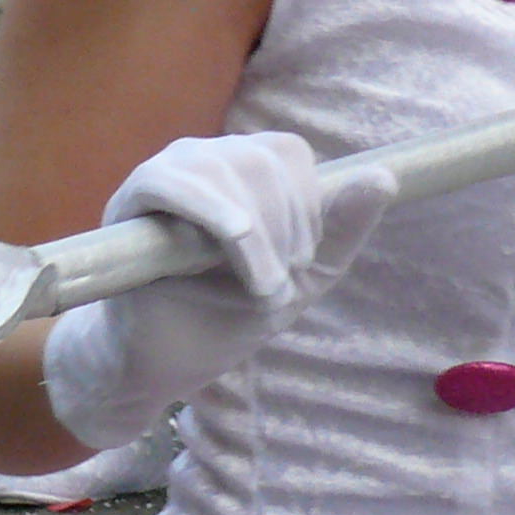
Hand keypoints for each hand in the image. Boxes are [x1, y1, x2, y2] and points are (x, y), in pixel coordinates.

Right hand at [39, 133, 396, 450]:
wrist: (166, 360)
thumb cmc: (230, 313)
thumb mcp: (303, 276)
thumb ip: (343, 228)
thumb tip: (384, 176)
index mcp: (246, 167)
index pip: (288, 153)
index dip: (306, 206)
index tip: (300, 262)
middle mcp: (207, 158)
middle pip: (262, 159)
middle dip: (285, 226)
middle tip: (277, 282)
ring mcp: (167, 174)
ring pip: (224, 168)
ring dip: (255, 232)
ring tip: (257, 285)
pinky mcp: (129, 202)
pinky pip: (171, 182)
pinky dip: (211, 211)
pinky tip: (233, 241)